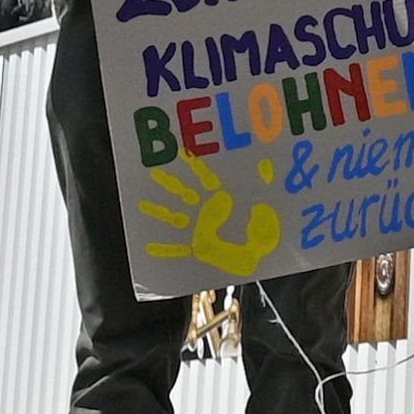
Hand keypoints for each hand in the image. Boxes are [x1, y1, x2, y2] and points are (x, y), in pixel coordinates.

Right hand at [137, 162, 281, 278]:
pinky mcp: (197, 250)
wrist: (262, 259)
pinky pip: (177, 249)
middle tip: (154, 170)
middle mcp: (208, 211)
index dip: (196, 167)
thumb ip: (266, 193)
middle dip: (170, 182)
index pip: (206, 178)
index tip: (184, 154)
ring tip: (142, 203)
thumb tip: (264, 174)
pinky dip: (164, 249)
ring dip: (159, 210)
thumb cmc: (266, 234)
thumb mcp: (271, 207)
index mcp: (225, 197)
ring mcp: (200, 230)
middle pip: (184, 193)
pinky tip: (150, 247)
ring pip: (175, 216)